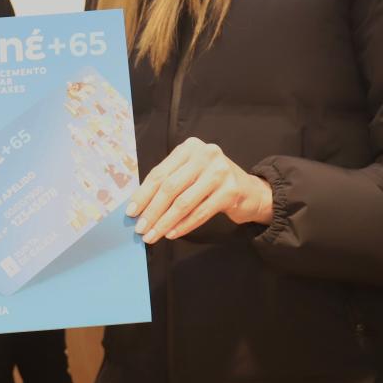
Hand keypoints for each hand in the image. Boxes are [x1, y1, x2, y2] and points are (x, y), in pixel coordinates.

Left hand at [126, 137, 272, 243]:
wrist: (250, 191)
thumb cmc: (212, 182)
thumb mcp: (190, 173)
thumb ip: (169, 182)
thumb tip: (140, 206)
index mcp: (189, 148)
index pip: (160, 173)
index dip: (143, 194)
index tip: (131, 212)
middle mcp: (205, 155)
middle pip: (170, 187)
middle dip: (152, 211)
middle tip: (141, 229)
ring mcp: (219, 172)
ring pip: (184, 202)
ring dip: (165, 222)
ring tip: (153, 235)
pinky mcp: (230, 191)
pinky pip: (200, 212)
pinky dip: (183, 225)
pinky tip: (171, 233)